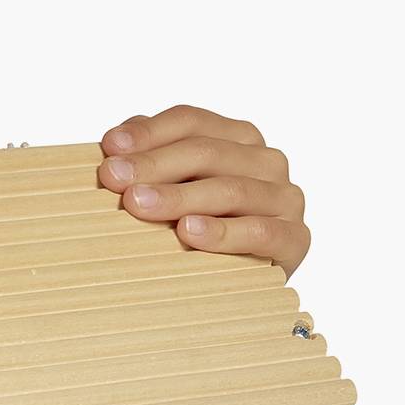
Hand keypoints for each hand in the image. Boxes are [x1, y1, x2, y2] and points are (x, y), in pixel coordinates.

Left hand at [98, 104, 310, 279]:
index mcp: (238, 139)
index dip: (148, 132)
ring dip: (179, 196)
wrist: (245, 282)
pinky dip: (222, 232)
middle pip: (206, 153)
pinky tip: (189, 232)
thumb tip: (115, 143)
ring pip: (230, 189)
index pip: (191, 122)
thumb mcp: (174, 186)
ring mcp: (285, 198)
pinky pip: (258, 231)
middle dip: (154, 164)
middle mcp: (266, 162)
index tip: (110, 148)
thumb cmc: (200, 226)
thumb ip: (151, 158)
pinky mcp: (295, 238)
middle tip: (114, 178)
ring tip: (139, 204)